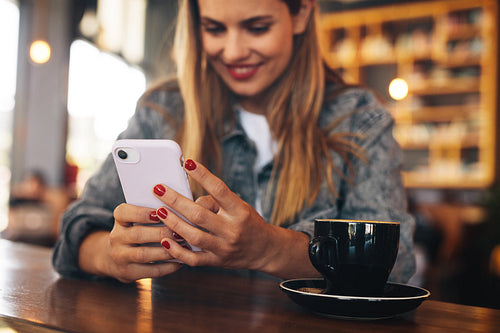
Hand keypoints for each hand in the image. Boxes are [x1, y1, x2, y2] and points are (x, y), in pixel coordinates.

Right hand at [79, 204, 182, 282]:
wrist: (115, 258)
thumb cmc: (137, 231)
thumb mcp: (137, 220)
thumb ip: (154, 212)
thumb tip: (179, 207)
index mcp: (119, 220)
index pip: (123, 212)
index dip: (141, 213)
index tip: (159, 211)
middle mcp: (116, 237)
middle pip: (137, 234)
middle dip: (161, 233)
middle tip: (180, 232)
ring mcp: (120, 256)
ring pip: (143, 254)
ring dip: (166, 251)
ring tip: (183, 246)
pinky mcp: (128, 272)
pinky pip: (150, 270)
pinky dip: (167, 267)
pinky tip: (180, 261)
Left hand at [152, 159, 316, 278]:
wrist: (265, 250)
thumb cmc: (248, 222)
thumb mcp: (239, 207)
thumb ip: (216, 202)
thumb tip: (187, 198)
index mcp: (239, 211)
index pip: (219, 189)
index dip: (202, 175)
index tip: (186, 162)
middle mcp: (232, 229)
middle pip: (199, 214)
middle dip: (176, 200)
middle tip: (158, 189)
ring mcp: (224, 247)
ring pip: (193, 236)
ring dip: (173, 223)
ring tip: (159, 211)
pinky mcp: (217, 262)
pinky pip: (193, 258)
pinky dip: (177, 251)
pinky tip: (165, 241)